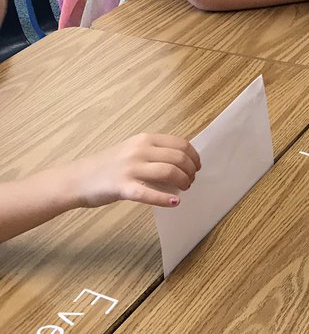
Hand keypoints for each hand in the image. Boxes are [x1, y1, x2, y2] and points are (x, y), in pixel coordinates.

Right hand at [67, 133, 200, 208]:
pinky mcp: (122, 187)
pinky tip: (175, 203)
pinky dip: (165, 199)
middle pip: (178, 158)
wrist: (77, 178)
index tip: (197, 166)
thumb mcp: (132, 149)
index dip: (193, 156)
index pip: (180, 144)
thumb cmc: (107, 165)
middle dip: (190, 171)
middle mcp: (140, 150)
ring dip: (183, 182)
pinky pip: (148, 193)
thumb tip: (181, 160)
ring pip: (168, 172)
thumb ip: (153, 151)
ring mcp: (131, 168)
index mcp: (145, 139)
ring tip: (184, 189)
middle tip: (191, 181)